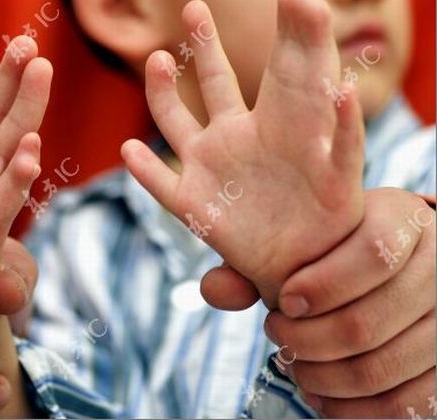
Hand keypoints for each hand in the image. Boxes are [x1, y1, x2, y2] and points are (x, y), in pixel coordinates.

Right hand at [122, 0, 364, 307]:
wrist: (307, 264)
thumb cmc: (332, 220)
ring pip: (177, 123)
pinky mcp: (195, 206)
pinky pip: (163, 185)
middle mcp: (239, 138)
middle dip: (204, 46)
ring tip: (157, 60)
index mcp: (279, 126)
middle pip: (216, 84)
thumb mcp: (343, 175)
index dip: (280, 34)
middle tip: (195, 7)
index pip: (277, 71)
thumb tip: (343, 85)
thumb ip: (344, 134)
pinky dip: (145, 171)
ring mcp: (212, 169)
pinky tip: (129, 150)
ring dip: (162, 93)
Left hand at [265, 188, 435, 416]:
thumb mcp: (303, 240)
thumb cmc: (335, 250)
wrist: (396, 264)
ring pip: (382, 368)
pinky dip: (353, 409)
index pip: (373, 253)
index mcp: (403, 219)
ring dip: (322, 378)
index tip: (284, 302)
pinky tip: (321, 395)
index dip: (321, 286)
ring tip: (292, 366)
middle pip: (368, 322)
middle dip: (306, 341)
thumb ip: (256, 262)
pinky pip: (406, 403)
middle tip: (278, 335)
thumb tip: (214, 291)